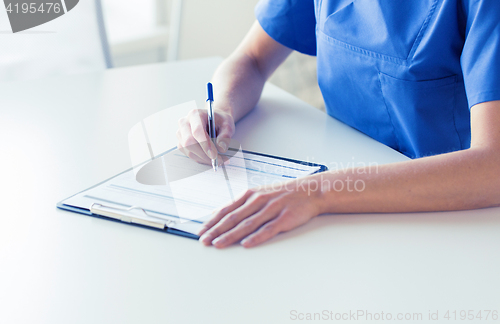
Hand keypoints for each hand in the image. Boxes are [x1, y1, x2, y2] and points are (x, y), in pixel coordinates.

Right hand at [176, 108, 234, 163]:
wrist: (215, 120)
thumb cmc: (220, 121)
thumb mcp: (228, 125)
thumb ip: (226, 136)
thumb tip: (221, 148)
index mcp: (195, 114)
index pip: (197, 131)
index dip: (205, 144)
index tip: (214, 155)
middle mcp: (185, 123)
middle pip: (189, 142)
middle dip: (204, 154)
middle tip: (218, 160)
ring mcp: (181, 133)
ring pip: (189, 150)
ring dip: (204, 158)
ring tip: (219, 160)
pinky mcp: (181, 142)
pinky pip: (189, 154)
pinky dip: (201, 159)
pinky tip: (211, 158)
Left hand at [198, 178, 324, 247]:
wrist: (310, 191)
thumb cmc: (282, 194)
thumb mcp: (258, 193)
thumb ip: (239, 204)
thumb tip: (218, 212)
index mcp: (250, 195)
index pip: (227, 209)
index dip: (212, 221)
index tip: (201, 231)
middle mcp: (258, 201)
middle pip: (233, 218)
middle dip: (216, 230)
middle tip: (204, 241)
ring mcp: (271, 209)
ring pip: (247, 224)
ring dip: (231, 235)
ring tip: (218, 244)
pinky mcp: (284, 218)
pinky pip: (268, 229)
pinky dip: (256, 237)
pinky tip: (246, 244)